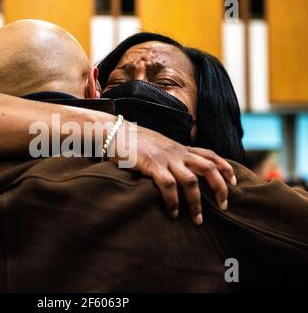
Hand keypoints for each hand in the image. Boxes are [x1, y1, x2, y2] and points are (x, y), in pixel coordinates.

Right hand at [111, 123, 235, 224]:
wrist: (116, 132)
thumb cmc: (135, 142)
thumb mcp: (159, 146)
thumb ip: (171, 156)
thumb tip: (179, 171)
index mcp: (180, 148)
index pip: (210, 155)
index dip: (226, 168)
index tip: (235, 182)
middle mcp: (177, 152)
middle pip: (209, 167)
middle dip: (221, 187)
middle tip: (223, 206)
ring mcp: (165, 159)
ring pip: (191, 181)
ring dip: (197, 202)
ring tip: (198, 219)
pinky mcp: (151, 166)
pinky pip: (168, 186)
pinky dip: (173, 202)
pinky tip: (174, 213)